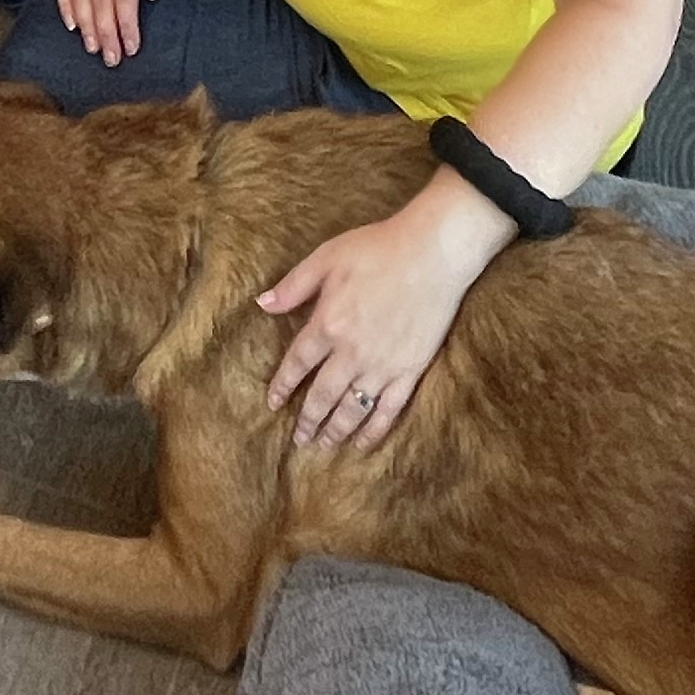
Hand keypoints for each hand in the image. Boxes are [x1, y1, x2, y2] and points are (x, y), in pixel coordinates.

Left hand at [259, 192, 509, 452]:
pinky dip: (373, 431)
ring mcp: (382, 366)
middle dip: (308, 420)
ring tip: (323, 445)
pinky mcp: (410, 371)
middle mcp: (351, 353)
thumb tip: (261, 304)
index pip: (297, 364)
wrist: (432, 253)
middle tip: (298, 440)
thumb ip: (293, 286)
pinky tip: (362, 443)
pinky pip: (388, 410)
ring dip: (335, 431)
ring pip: (352, 409)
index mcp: (328, 324)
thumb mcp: (327, 257)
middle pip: (322, 395)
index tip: (273, 403)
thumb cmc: (378, 249)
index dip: (283, 385)